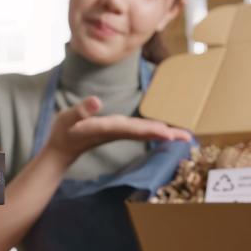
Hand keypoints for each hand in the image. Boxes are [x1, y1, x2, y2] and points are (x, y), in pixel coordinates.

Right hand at [45, 96, 191, 164]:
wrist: (63, 149)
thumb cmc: (64, 132)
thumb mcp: (68, 119)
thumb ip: (81, 111)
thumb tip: (96, 101)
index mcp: (107, 128)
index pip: (132, 129)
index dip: (150, 130)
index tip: (169, 133)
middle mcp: (116, 132)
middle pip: (145, 133)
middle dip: (166, 134)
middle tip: (188, 137)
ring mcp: (118, 133)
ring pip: (145, 133)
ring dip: (164, 134)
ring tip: (183, 135)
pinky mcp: (117, 131)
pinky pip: (140, 131)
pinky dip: (154, 131)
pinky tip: (164, 130)